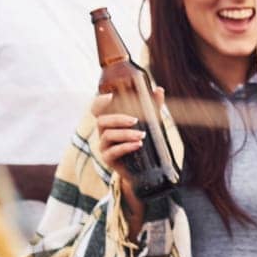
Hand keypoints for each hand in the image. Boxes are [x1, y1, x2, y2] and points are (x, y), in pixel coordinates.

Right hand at [90, 90, 159, 209]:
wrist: (142, 166)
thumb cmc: (142, 138)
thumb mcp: (149, 121)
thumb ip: (153, 106)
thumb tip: (159, 90)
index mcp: (110, 120)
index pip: (96, 109)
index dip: (100, 102)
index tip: (110, 96)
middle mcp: (103, 131)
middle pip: (102, 121)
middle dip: (118, 119)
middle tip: (135, 120)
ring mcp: (103, 145)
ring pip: (108, 136)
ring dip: (126, 134)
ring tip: (142, 135)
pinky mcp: (107, 158)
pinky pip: (112, 151)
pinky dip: (126, 147)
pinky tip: (138, 144)